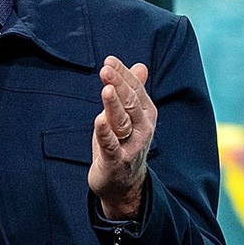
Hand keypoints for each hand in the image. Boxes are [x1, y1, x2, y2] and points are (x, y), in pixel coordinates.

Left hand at [90, 56, 153, 219]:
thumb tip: (140, 66)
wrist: (123, 184)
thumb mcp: (128, 117)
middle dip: (119, 85)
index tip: (109, 60)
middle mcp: (142, 128)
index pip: (135, 90)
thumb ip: (133, 92)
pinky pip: (111, 145)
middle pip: (131, 103)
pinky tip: (98, 120)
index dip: (123, 75)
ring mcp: (130, 145)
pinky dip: (105, 132)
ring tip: (106, 88)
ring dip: (114, 105)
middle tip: (106, 69)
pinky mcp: (116, 160)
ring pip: (122, 122)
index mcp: (145, 115)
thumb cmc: (123, 145)